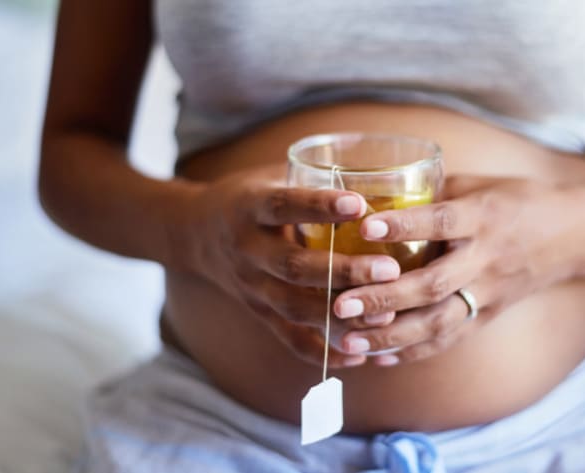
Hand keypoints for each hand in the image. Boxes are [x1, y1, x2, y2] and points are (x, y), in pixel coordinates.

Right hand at [178, 166, 403, 367]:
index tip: (359, 204)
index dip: (319, 206)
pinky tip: (359, 355)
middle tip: (390, 269)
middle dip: (343, 270)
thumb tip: (382, 170)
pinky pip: (290, 339)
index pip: (283, 205)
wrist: (195, 234)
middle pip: (294, 266)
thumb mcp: (272, 177)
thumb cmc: (251, 198)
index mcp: (249, 208)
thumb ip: (314, 177)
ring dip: (341, 315)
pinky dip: (324, 352)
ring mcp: (252, 287)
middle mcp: (247, 250)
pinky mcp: (259, 313)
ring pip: (295, 307)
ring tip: (385, 316)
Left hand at [333, 175, 580, 365]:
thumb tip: (379, 189)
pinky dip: (413, 351)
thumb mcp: (479, 185)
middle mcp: (486, 259)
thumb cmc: (516, 201)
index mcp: (483, 217)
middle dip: (384, 298)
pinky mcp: (489, 316)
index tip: (365, 228)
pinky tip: (378, 357)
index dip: (404, 226)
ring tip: (348, 341)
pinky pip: (450, 339)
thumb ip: (433, 191)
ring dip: (391, 335)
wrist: (571, 237)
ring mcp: (489, 293)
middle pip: (433, 284)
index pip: (441, 222)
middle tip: (341, 304)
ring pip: (439, 322)